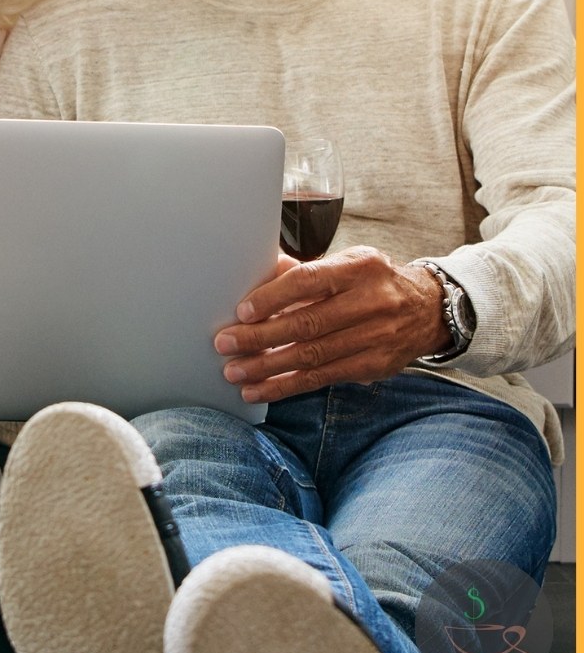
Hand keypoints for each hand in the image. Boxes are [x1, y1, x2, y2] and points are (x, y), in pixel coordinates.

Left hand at [214, 247, 450, 402]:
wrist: (427, 309)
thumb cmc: (373, 281)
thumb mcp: (348, 263)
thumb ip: (307, 271)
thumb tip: (260, 271)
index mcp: (358, 268)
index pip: (309, 281)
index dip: (273, 297)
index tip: (242, 312)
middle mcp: (369, 302)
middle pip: (307, 323)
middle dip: (260, 336)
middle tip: (225, 344)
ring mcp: (374, 337)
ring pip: (312, 356)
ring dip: (268, 367)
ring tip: (235, 372)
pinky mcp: (372, 366)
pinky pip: (323, 378)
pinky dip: (287, 385)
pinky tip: (261, 389)